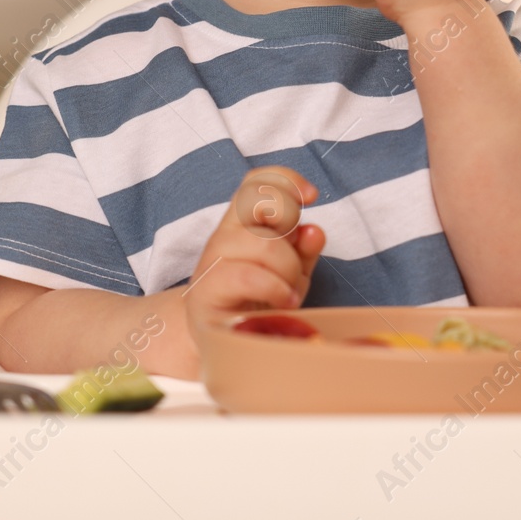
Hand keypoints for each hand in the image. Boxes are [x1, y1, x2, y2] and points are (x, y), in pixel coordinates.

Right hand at [181, 167, 324, 339]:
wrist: (219, 340)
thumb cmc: (257, 303)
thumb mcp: (291, 274)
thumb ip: (305, 251)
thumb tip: (314, 231)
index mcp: (243, 223)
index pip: (256, 182)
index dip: (285, 179)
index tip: (312, 196)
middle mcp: (226, 234)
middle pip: (259, 203)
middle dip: (290, 226)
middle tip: (294, 264)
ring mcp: (213, 260)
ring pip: (262, 242)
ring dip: (288, 268)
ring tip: (289, 293)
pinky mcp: (207, 290)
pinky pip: (247, 276)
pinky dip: (275, 288)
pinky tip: (283, 302)